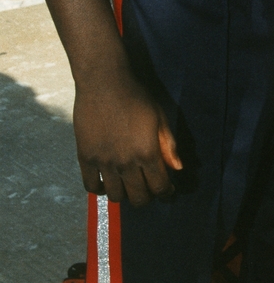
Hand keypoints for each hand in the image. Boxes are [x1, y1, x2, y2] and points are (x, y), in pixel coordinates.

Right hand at [73, 68, 182, 205]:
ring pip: (115, 196)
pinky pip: (91, 186)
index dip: (166, 192)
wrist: (105, 84)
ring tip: (128, 186)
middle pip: (138, 197)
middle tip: (149, 190)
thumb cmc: (137, 98)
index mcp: (148, 153)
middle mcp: (126, 162)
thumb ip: (169, 146)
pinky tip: (107, 183)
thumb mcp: (160, 118)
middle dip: (147, 197)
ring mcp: (104, 162)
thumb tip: (178, 168)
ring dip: (124, 195)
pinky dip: (100, 190)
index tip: (167, 191)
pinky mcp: (85, 158)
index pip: (160, 186)